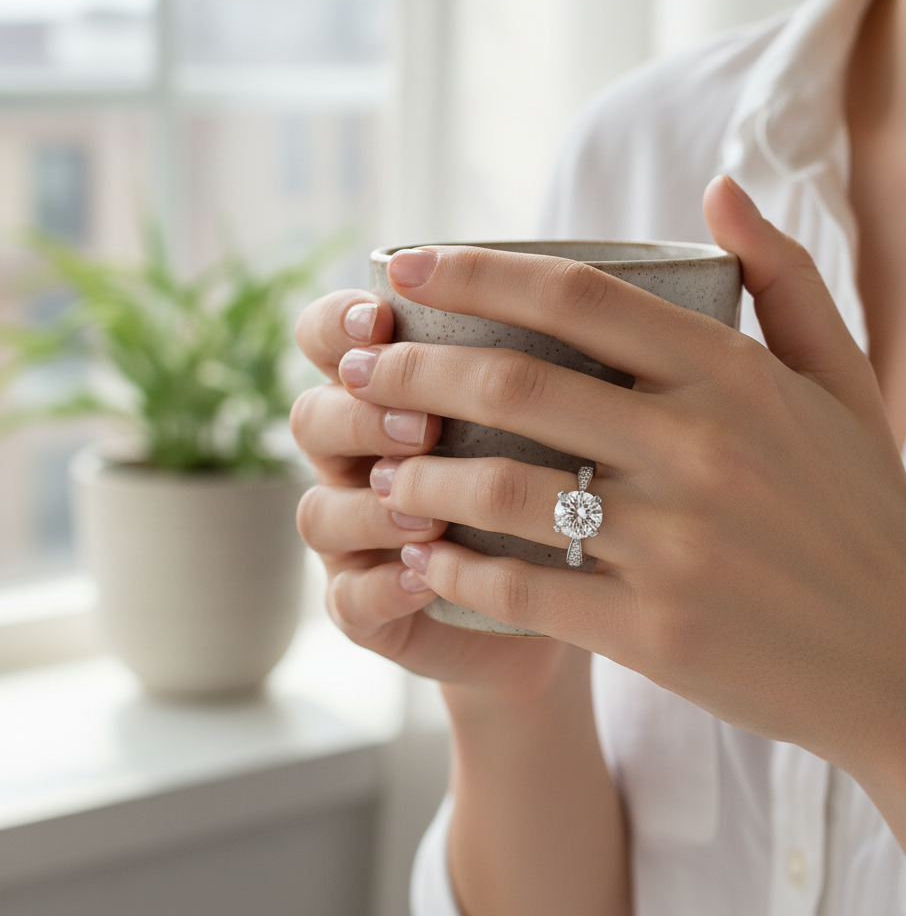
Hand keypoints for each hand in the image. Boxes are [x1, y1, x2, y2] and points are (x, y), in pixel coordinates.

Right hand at [291, 287, 573, 703]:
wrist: (563, 600)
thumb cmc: (559, 485)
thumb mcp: (558, 416)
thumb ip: (542, 366)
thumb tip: (584, 306)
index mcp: (390, 395)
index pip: (329, 340)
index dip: (336, 326)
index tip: (379, 318)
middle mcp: (358, 459)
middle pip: (311, 418)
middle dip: (360, 417)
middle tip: (425, 427)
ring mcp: (355, 537)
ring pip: (320, 511)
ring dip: (370, 509)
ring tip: (429, 513)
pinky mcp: (368, 609)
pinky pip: (348, 601)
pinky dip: (381, 588)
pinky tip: (424, 578)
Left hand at [338, 175, 905, 772]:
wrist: (904, 659)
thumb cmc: (863, 513)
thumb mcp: (842, 383)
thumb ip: (785, 276)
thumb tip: (719, 188)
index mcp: (734, 378)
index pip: (578, 297)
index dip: (476, 272)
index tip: (407, 266)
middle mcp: (699, 450)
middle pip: (514, 385)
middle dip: (411, 370)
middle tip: (357, 368)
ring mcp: (674, 545)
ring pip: (500, 492)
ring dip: (418, 478)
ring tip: (377, 475)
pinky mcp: (653, 632)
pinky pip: (523, 589)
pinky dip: (456, 571)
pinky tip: (421, 558)